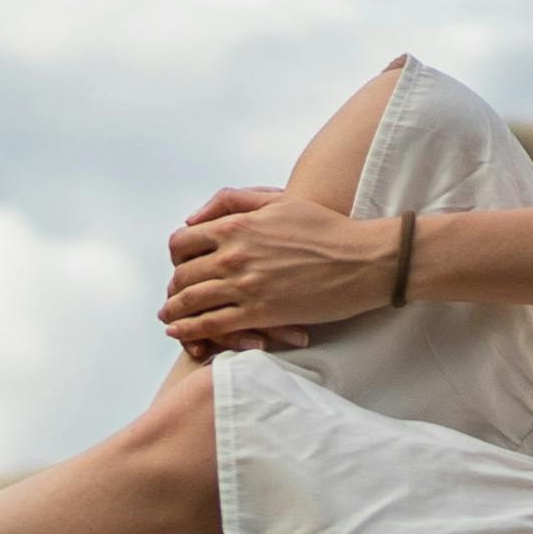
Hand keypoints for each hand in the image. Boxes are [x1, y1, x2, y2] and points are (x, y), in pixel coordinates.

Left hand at [158, 185, 404, 351]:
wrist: (363, 260)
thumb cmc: (326, 228)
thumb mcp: (279, 200)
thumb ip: (233, 200)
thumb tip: (193, 217)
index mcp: (237, 225)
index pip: (182, 242)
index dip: (176, 256)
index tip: (181, 265)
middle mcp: (234, 255)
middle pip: (181, 275)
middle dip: (173, 287)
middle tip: (173, 297)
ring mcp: (244, 286)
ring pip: (190, 302)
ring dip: (173, 312)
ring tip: (168, 318)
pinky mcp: (259, 314)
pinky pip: (211, 325)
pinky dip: (190, 330)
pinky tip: (181, 333)